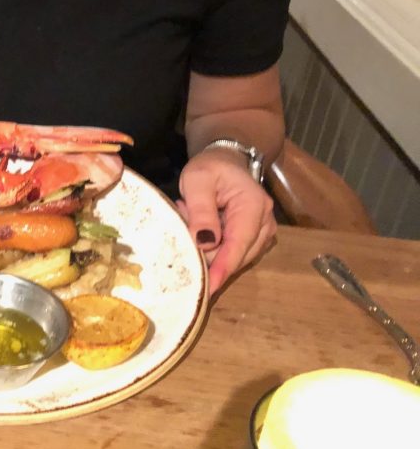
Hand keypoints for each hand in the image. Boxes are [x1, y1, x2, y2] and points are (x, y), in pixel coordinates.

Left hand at [176, 148, 277, 295]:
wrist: (226, 161)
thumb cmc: (210, 167)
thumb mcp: (197, 180)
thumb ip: (201, 211)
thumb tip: (204, 243)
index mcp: (254, 206)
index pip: (238, 244)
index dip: (222, 267)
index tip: (207, 287)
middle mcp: (265, 223)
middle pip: (236, 255)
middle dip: (207, 251)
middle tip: (184, 217)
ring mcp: (262, 233)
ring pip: (234, 257)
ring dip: (208, 247)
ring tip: (191, 216)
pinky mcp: (254, 239)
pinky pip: (231, 252)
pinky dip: (212, 246)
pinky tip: (201, 226)